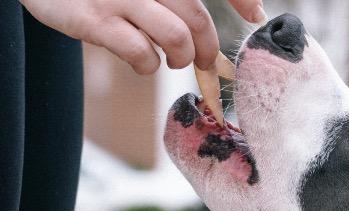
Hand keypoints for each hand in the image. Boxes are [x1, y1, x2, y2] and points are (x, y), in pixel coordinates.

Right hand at [20, 0, 265, 74]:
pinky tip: (141, 59)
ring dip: (180, 57)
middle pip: (197, 19)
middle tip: (200, 59)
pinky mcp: (93, 19)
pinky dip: (148, 64)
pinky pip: (141, 53)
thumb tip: (253, 9)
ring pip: (176, 37)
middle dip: (206, 48)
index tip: (255, 14)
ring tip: (169, 57)